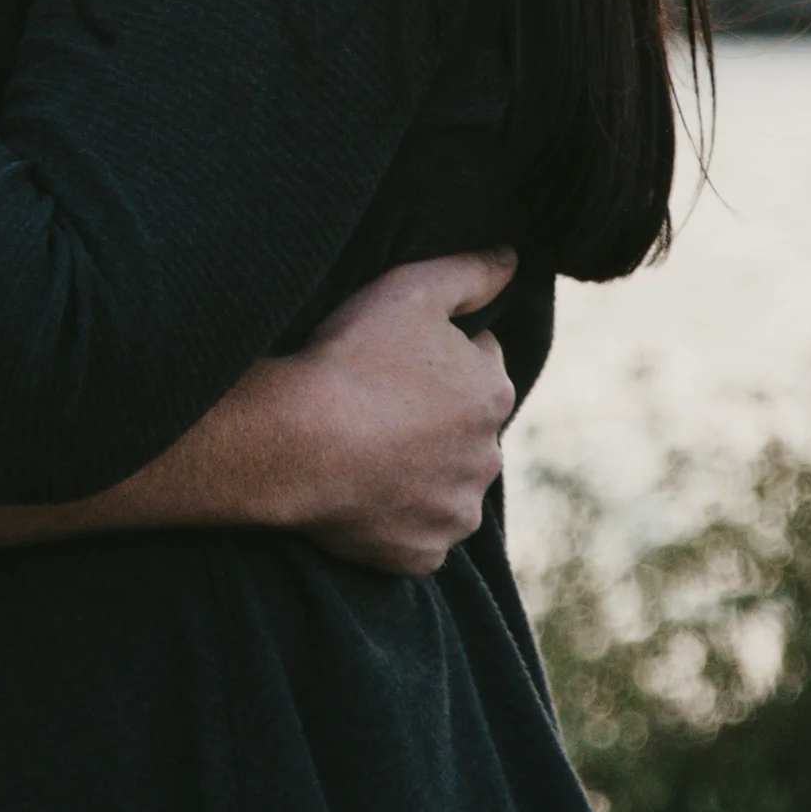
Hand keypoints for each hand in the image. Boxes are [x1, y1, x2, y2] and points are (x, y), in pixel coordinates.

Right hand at [248, 251, 517, 575]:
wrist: (297, 441)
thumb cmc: (352, 359)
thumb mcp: (412, 289)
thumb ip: (471, 271)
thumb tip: (513, 257)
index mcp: (492, 393)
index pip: (480, 364)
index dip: (438, 356)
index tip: (398, 357)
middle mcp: (487, 457)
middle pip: (466, 431)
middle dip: (436, 420)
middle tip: (378, 404)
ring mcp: (455, 512)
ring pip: (446, 487)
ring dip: (420, 473)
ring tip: (365, 452)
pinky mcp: (421, 554)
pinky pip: (416, 536)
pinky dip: (396, 521)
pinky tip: (361, 496)